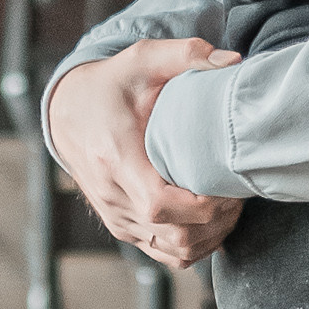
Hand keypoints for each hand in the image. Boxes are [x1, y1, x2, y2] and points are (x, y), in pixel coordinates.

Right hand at [50, 37, 243, 269]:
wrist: (67, 112)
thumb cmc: (111, 84)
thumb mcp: (143, 58)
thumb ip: (187, 55)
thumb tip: (234, 60)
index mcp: (117, 158)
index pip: (160, 205)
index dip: (202, 205)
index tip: (229, 185)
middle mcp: (113, 196)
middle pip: (174, 235)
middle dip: (218, 221)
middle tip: (240, 192)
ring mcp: (118, 217)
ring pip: (173, 252)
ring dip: (210, 236)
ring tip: (230, 205)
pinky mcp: (123, 226)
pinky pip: (164, 253)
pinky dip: (194, 246)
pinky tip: (213, 220)